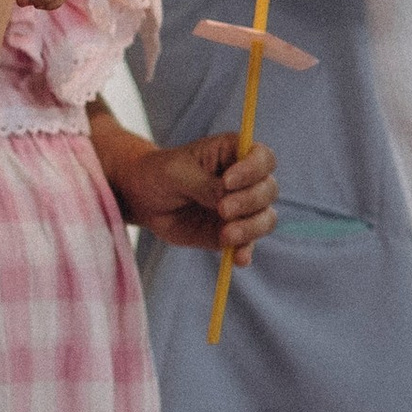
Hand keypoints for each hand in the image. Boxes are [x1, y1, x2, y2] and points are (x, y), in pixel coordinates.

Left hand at [100, 122, 277, 254]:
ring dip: (250, 228)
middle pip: (268, 190)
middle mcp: (246, 180)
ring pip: (265, 218)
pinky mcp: (234, 231)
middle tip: (222, 209)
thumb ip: (204, 185)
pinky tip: (238, 258)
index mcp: (234, 153)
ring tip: (225, 235)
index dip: (252, 170)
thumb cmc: (160, 174)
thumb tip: (227, 199)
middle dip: (249, 201)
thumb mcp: (177, 173)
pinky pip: (249, 243)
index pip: (262, 158)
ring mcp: (242, 208)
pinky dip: (246, 251)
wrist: (144, 199)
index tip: (227, 181)